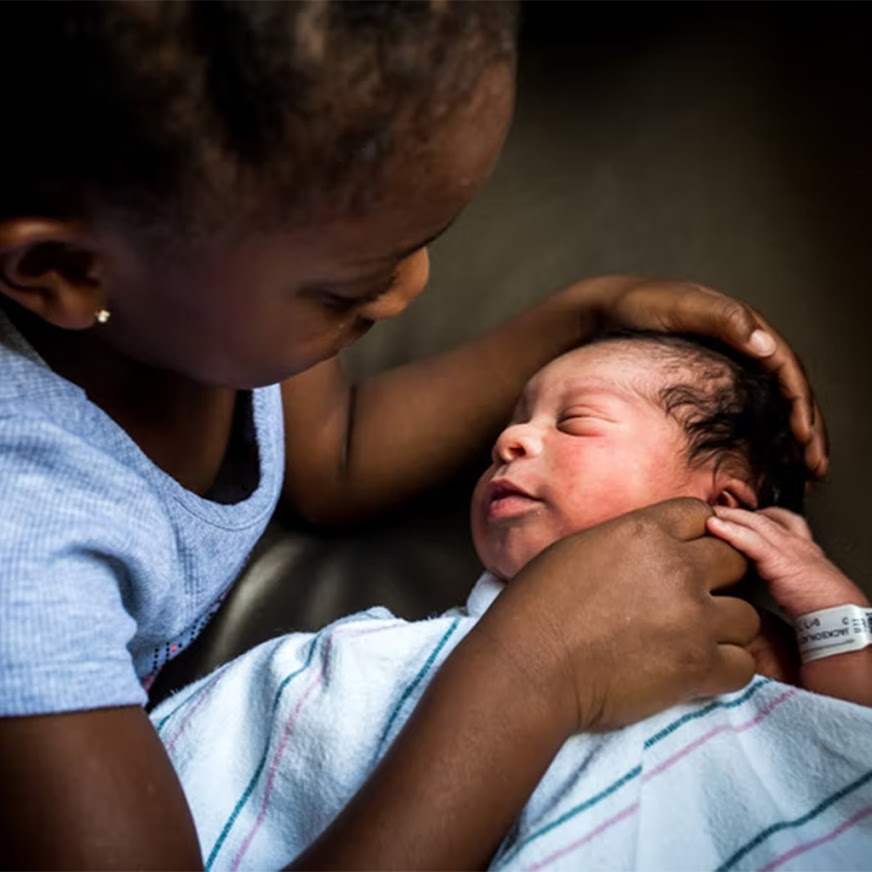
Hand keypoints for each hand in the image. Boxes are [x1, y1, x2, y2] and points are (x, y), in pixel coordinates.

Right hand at [475, 498, 759, 733]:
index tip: (688, 554)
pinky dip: (725, 669)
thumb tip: (646, 552)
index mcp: (645, 531)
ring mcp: (694, 618)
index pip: (702, 515)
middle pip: (736, 561)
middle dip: (720, 579)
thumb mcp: (579, 548)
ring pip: (747, 615)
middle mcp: (678, 568)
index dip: (699, 535)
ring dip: (725, 627)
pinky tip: (698, 670)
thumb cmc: (537, 605)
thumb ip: (627, 543)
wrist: (530, 665)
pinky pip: (743, 664)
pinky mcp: (698, 667)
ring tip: (695, 640)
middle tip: (694, 599)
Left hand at [567, 275, 827, 478]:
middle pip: (789, 394)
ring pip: (774, 408)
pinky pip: (747, 414)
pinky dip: (762, 440)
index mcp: (745, 328)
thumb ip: (722, 319)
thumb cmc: (640, 305)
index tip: (804, 438)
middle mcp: (745, 349)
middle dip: (808, 432)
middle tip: (815, 469)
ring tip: (804, 476)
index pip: (787, 370)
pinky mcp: (711, 386)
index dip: (801, 405)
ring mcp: (729, 369)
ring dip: (793, 442)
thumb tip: (765, 345)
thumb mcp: (679, 306)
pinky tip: (767, 464)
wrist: (603, 312)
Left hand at [707, 506, 867, 617]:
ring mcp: (789, 548)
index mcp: (803, 548)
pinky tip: (713, 526)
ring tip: (708, 512)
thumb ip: (781, 578)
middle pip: (762, 517)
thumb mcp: (801, 585)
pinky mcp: (779, 560)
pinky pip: (750, 540)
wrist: (840, 616)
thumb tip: (759, 585)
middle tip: (715, 509)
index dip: (757, 516)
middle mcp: (797, 543)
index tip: (736, 516)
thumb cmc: (823, 607)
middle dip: (737, 511)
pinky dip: (730, 531)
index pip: (779, 520)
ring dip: (729, 516)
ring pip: (754, 523)